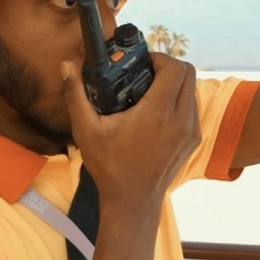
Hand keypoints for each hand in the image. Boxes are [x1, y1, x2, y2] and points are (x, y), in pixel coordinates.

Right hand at [59, 52, 199, 213]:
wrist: (132, 201)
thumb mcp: (86, 131)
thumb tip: (67, 66)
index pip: (174, 68)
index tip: (142, 63)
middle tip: (146, 72)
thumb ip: (76, 95)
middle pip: (188, 73)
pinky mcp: (193, 140)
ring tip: (150, 90)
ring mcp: (190, 131)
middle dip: (168, 66)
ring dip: (175, 83)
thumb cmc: (109, 167)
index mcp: (157, 114)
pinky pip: (192, 108)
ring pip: (192, 90)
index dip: (159, 58)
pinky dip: (179, 101)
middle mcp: (180, 120)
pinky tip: (158, 110)